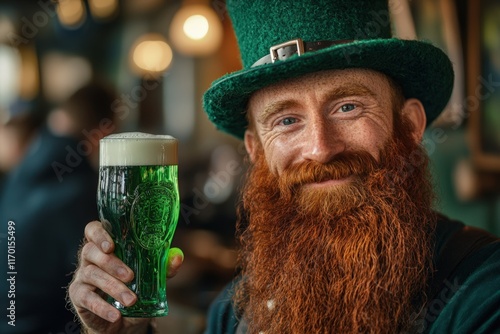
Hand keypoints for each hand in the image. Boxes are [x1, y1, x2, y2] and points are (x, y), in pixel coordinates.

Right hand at [67, 221, 183, 333]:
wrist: (124, 320)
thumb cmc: (136, 288)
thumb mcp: (151, 277)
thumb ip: (162, 266)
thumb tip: (177, 256)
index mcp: (106, 245)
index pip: (93, 229)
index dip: (99, 234)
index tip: (111, 245)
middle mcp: (90, 257)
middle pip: (91, 251)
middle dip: (112, 263)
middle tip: (130, 276)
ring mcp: (82, 275)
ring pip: (91, 274)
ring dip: (113, 287)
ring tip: (131, 300)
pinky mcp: (78, 295)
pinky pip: (86, 298)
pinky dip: (102, 306)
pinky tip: (115, 314)